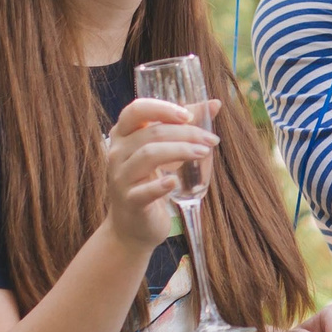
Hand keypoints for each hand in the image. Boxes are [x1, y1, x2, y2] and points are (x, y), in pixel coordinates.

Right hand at [103, 97, 218, 250]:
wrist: (132, 227)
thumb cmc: (149, 182)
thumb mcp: (164, 151)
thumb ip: (185, 126)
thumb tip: (215, 104)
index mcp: (123, 135)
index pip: (136, 110)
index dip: (162, 108)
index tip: (189, 115)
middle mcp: (117, 153)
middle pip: (151, 133)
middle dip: (186, 133)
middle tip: (211, 139)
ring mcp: (120, 178)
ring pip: (149, 155)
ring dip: (181, 151)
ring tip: (203, 153)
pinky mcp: (130, 201)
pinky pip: (144, 190)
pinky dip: (161, 185)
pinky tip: (175, 181)